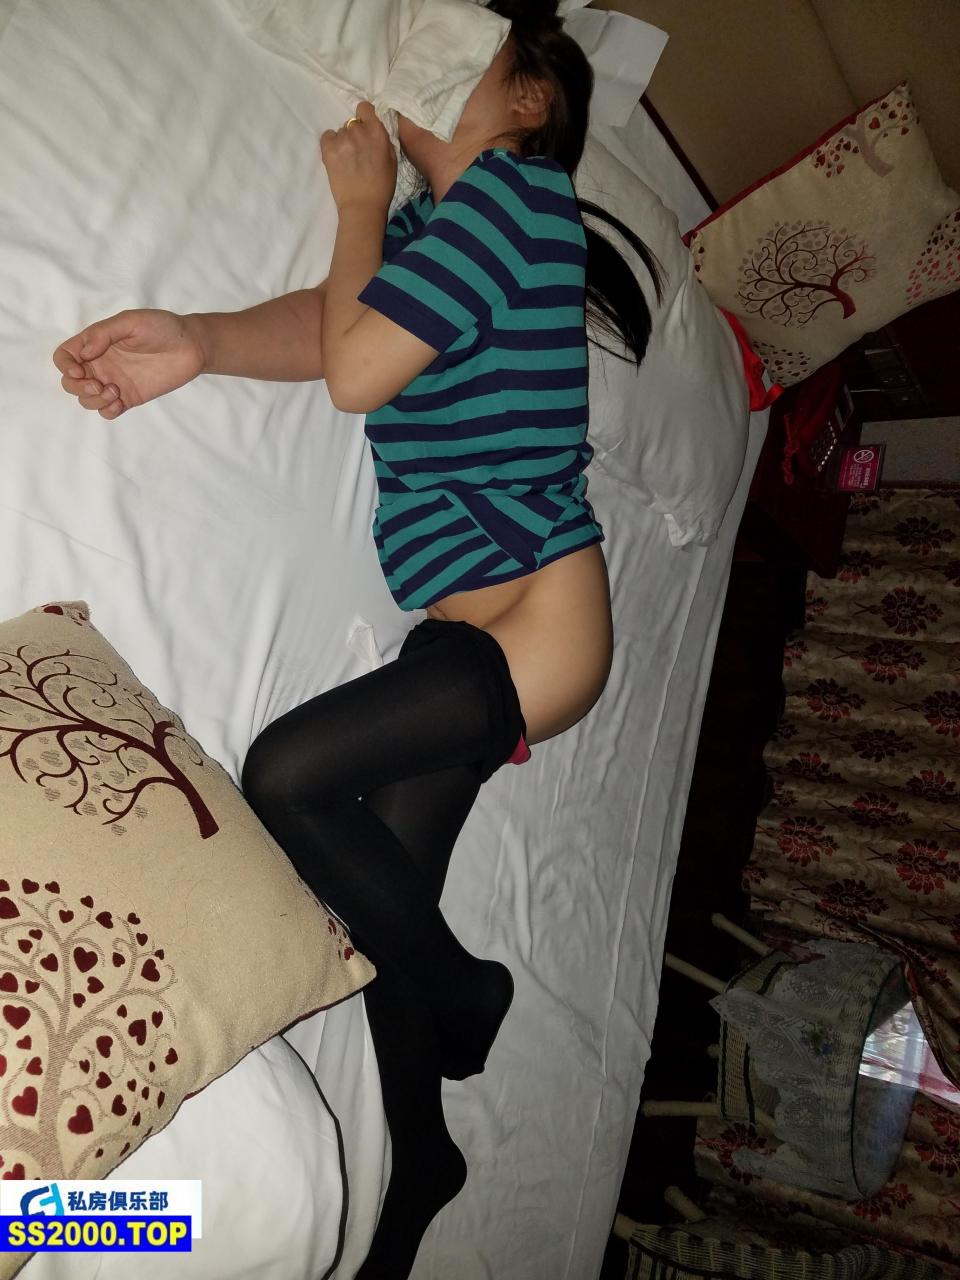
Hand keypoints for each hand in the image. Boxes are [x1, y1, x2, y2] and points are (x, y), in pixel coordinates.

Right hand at [52, 309, 206, 418]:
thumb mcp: (131, 321)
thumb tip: (83, 353)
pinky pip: (108, 411)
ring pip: (87, 399)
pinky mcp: (129, 397)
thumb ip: (103, 333)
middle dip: (77, 387)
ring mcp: (114, 382)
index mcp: (95, 343)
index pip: (65, 356)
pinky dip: (107, 411)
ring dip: (93, 400)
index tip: (80, 370)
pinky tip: (120, 403)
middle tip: (99, 384)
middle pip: (70, 382)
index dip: (65, 365)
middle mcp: (100, 364)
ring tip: (115, 391)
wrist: (191, 346)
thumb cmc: (162, 327)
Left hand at [320, 101, 396, 212]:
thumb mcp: (392, 160)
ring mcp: (342, 140)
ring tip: (348, 161)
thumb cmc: (382, 187)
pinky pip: (327, 136)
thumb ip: (383, 139)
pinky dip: (331, 144)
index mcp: (377, 132)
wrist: (362, 207)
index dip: (364, 116)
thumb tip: (375, 129)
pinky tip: (337, 158)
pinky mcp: (328, 149)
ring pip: (340, 132)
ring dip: (343, 142)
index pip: (364, 108)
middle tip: (358, 152)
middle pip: (352, 122)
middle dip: (355, 134)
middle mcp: (359, 131)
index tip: (365, 127)